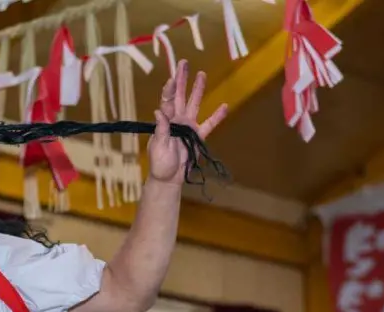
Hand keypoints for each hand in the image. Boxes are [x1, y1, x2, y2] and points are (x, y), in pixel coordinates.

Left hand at [147, 60, 228, 183]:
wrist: (169, 177)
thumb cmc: (160, 162)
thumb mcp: (158, 145)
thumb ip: (161, 128)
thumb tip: (158, 111)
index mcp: (166, 120)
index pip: (167, 100)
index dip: (170, 89)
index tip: (172, 77)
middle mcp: (177, 119)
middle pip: (180, 95)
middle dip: (182, 79)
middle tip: (184, 63)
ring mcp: (188, 126)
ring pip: (194, 104)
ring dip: (198, 90)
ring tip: (202, 74)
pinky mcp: (198, 136)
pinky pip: (209, 124)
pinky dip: (217, 116)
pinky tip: (225, 106)